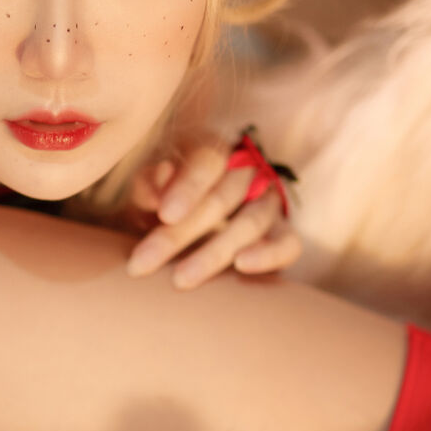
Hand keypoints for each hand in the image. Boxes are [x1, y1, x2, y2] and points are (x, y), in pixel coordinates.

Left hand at [125, 143, 299, 288]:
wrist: (186, 226)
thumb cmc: (163, 202)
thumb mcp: (148, 192)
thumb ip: (148, 187)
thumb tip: (156, 193)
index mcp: (212, 150)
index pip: (208, 160)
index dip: (188, 187)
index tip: (165, 214)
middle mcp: (246, 171)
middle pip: (222, 198)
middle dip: (179, 235)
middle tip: (142, 263)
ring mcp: (268, 202)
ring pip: (251, 222)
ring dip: (214, 253)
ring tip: (180, 280)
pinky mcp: (283, 234)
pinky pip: (288, 244)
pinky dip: (268, 255)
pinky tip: (242, 266)